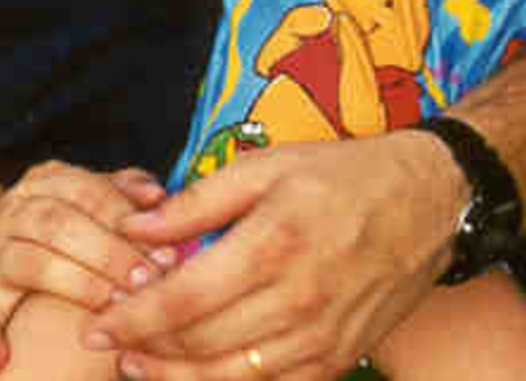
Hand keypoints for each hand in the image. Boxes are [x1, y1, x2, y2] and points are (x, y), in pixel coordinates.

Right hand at [0, 162, 172, 376]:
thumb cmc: (51, 226)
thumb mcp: (81, 196)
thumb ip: (120, 191)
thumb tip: (157, 196)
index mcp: (44, 182)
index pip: (88, 191)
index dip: (127, 220)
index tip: (164, 252)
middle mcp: (12, 213)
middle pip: (59, 224)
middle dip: (107, 254)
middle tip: (144, 283)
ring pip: (27, 262)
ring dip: (73, 286)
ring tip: (108, 314)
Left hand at [77, 133, 463, 378]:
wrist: (429, 201)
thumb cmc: (343, 174)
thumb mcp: (268, 166)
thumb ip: (198, 201)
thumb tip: (135, 226)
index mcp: (273, 245)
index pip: (183, 300)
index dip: (132, 317)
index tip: (96, 322)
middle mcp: (296, 301)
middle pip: (199, 345)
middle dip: (144, 348)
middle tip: (107, 342)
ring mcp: (320, 337)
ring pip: (229, 377)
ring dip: (176, 375)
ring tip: (139, 365)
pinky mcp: (338, 357)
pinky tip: (197, 371)